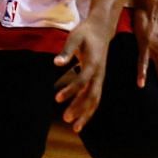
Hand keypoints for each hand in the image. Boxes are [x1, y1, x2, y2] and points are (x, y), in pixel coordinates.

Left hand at [54, 16, 114, 131]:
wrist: (101, 29)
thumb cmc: (86, 32)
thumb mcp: (75, 37)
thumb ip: (66, 51)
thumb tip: (56, 63)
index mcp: (93, 63)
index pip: (82, 81)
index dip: (70, 91)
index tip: (56, 98)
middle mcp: (99, 74)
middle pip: (91, 95)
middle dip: (79, 109)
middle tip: (66, 119)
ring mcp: (100, 78)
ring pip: (95, 100)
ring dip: (85, 114)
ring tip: (74, 128)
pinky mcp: (99, 80)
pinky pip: (95, 98)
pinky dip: (88, 110)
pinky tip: (79, 119)